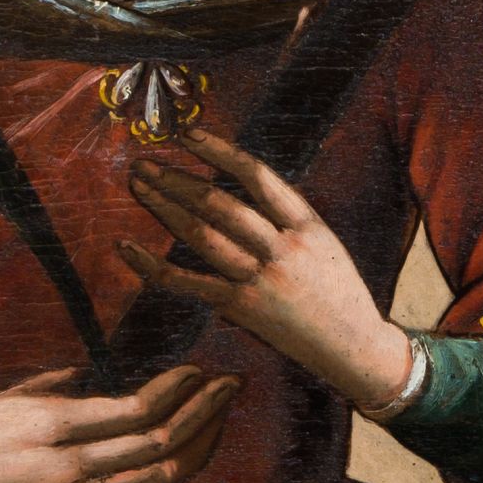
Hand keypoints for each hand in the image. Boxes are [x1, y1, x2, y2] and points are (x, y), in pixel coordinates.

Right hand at [0, 360, 239, 482]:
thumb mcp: (15, 394)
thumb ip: (69, 384)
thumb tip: (119, 374)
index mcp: (54, 426)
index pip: (136, 408)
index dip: (178, 387)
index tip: (197, 368)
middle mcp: (70, 469)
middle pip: (158, 442)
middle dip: (204, 410)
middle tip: (229, 385)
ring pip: (158, 481)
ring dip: (199, 448)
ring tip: (220, 419)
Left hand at [123, 136, 415, 416]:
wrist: (354, 347)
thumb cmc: (338, 291)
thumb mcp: (324, 243)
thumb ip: (284, 218)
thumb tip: (237, 190)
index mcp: (306, 224)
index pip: (258, 176)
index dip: (220, 151)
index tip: (189, 135)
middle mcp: (283, 248)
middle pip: (220, 204)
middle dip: (177, 179)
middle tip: (144, 162)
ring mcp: (262, 279)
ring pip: (202, 236)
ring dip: (164, 207)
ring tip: (139, 186)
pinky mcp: (244, 308)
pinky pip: (189, 283)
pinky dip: (154, 267)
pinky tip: (128, 249)